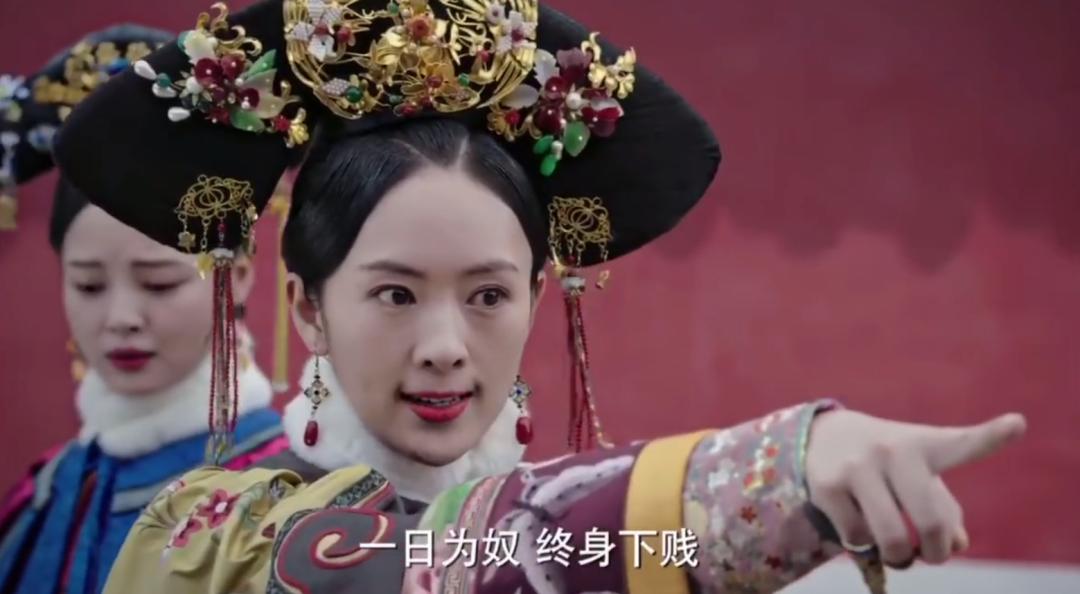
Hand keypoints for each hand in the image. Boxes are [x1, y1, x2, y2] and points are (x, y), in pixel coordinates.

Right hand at [804, 409, 1025, 566]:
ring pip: (891, 538)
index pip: (960, 444)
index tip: (1016, 424)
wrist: (821, 437)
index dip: (991, 437)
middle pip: (930, 521)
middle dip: (935, 552)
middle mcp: (891, 451)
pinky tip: (859, 528)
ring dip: (898, 557)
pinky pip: (856, 538)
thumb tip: (957, 545)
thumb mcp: (918, 474)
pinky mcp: (827, 486)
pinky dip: (863, 545)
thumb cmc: (886, 462)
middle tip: (929, 556)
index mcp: (923, 444)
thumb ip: (945, 510)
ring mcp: (857, 467)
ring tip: (895, 553)